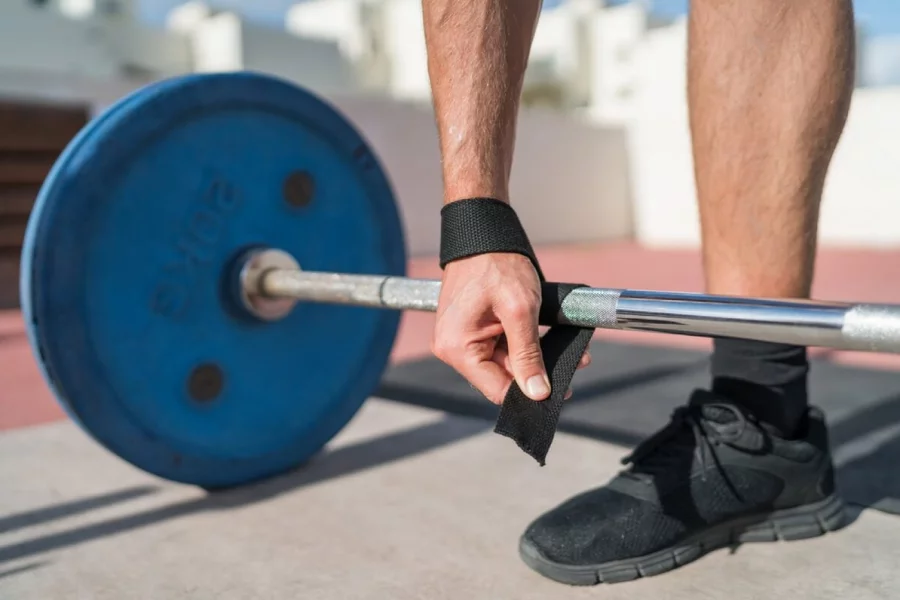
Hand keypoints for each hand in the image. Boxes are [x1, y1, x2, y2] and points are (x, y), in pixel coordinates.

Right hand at [431, 253, 589, 404]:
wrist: (484, 233)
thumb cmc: (496, 264)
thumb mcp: (520, 310)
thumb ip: (528, 355)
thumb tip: (537, 393)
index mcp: (457, 348)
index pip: (497, 390)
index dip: (530, 393)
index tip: (561, 390)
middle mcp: (453, 348)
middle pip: (502, 377)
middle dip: (538, 372)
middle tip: (575, 364)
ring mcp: (462, 338)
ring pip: (506, 363)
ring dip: (536, 358)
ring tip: (570, 351)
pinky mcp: (473, 329)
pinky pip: (502, 347)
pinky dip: (526, 345)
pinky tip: (549, 339)